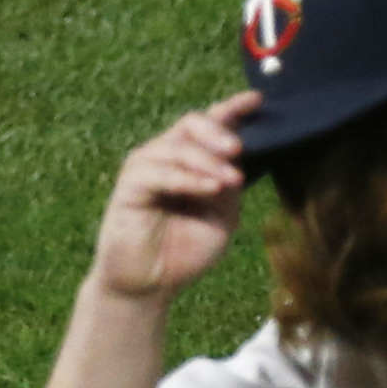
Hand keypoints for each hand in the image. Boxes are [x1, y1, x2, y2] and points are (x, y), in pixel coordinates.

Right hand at [89, 95, 259, 303]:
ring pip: (178, 147)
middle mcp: (167, 157)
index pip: (210, 125)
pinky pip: (160, 173)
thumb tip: (234, 160)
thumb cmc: (183, 252)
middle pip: (192, 124)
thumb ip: (229, 187)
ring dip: (208, 161)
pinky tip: (210, 188)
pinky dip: (188, 178)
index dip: (232, 109)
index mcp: (191, 161)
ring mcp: (146, 168)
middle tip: (238, 150)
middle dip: (218, 132)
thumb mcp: (221, 218)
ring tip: (231, 181)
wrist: (150, 287)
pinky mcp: (129, 187)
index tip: (256, 100)